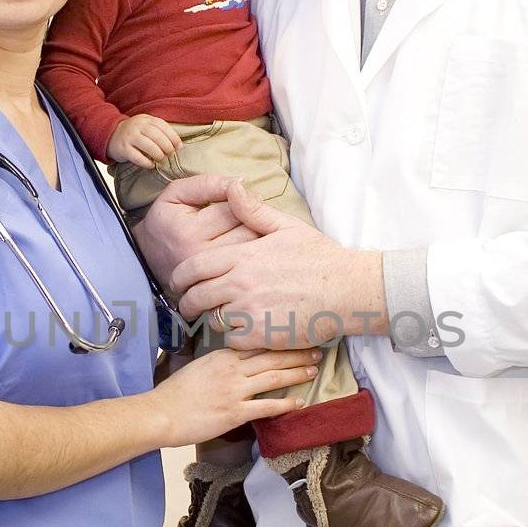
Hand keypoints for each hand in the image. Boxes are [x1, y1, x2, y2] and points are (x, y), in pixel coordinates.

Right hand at [107, 114, 182, 166]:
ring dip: (158, 154)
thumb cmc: (134, 133)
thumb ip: (160, 132)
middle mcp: (137, 126)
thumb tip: (178, 145)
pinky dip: (146, 162)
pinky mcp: (123, 149)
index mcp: (145, 119)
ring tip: (161, 159)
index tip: (179, 146)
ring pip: (147, 145)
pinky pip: (136, 157)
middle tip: (170, 154)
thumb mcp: (146, 126)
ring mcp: (129, 137)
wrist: (111, 135)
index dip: (173, 137)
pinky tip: (150, 165)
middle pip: (156, 135)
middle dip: (166, 146)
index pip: (162, 126)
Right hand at [135, 174, 256, 290]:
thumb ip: (207, 184)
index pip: (233, 210)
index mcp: (189, 231)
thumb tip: (240, 182)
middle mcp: (200, 256)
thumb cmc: (166, 221)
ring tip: (249, 228)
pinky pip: (244, 265)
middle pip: (248, 231)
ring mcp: (209, 275)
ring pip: (251, 249)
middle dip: (255, 219)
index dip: (243, 199)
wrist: (147, 258)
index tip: (242, 199)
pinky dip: (251, 254)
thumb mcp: (177, 193)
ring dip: (257, 236)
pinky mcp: (216, 283)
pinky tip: (246, 247)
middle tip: (251, 214)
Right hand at [150, 346, 321, 446]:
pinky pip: (266, 407)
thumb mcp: (198, 367)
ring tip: (314, 370)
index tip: (297, 335)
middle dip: (297, 353)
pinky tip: (299, 403)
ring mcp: (234, 390)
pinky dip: (285, 404)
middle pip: (272, 356)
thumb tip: (235, 359)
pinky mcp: (235, 412)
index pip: (258, 342)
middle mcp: (232, 369)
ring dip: (297, 373)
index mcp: (222, 356)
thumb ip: (220, 361)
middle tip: (317, 349)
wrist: (160, 413)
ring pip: (274, 377)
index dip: (281, 339)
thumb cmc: (175, 393)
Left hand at [171, 179, 387, 348]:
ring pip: (213, 319)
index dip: (180, 278)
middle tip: (192, 307)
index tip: (181, 284)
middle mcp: (240, 283)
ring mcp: (250, 310)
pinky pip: (233, 340)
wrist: (347, 289)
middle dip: (189, 303)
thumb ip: (253, 211)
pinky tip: (247, 331)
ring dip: (216, 319)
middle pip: (195, 297)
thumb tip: (232, 186)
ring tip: (225, 316)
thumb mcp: (286, 226)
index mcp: (242, 256)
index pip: (192, 268)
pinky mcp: (262, 334)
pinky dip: (236, 338)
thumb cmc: (320, 257)